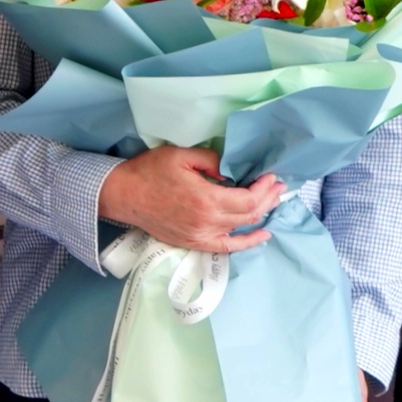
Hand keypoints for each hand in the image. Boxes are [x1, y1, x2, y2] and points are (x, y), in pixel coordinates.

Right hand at [98, 144, 281, 252]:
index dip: (265, 188)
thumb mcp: (182, 155)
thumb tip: (233, 170)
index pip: (249, 198)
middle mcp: (207, 222)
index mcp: (207, 199)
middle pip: (250, 214)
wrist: (124, 195)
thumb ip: (213, 160)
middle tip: (277, 185)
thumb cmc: (150, 171)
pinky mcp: (194, 242)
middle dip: (268, 198)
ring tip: (271, 199)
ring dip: (261, 214)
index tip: (271, 176)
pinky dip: (247, 242)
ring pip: (242, 228)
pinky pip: (227, 247)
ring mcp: (201, 235)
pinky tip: (262, 234)